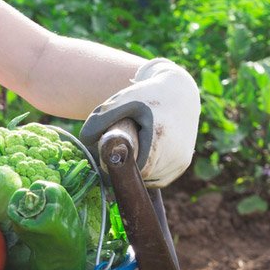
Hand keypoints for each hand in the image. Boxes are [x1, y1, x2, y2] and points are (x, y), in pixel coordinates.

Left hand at [79, 58, 199, 186]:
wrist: (179, 90)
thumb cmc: (147, 94)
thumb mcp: (122, 100)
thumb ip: (100, 119)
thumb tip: (84, 141)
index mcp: (160, 137)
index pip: (136, 169)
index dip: (121, 165)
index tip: (114, 151)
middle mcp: (176, 152)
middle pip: (142, 176)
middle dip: (128, 168)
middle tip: (122, 148)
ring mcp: (181, 160)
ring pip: (152, 179)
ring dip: (139, 171)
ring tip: (136, 148)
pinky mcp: (184, 163)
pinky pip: (161, 178)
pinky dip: (150, 171)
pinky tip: (145, 154)